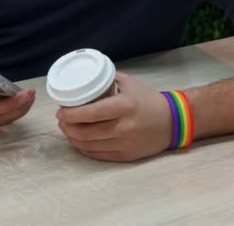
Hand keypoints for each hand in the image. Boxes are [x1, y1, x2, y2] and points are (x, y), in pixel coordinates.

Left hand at [56, 72, 172, 161]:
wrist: (173, 121)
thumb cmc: (148, 99)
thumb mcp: (129, 83)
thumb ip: (107, 80)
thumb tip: (83, 77)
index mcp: (124, 106)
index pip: (91, 113)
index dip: (71, 114)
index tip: (60, 111)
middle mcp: (124, 127)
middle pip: (86, 132)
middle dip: (68, 127)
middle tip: (61, 120)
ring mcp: (125, 144)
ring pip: (89, 146)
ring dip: (73, 138)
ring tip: (67, 130)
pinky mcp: (126, 156)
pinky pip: (98, 155)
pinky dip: (85, 149)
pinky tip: (79, 141)